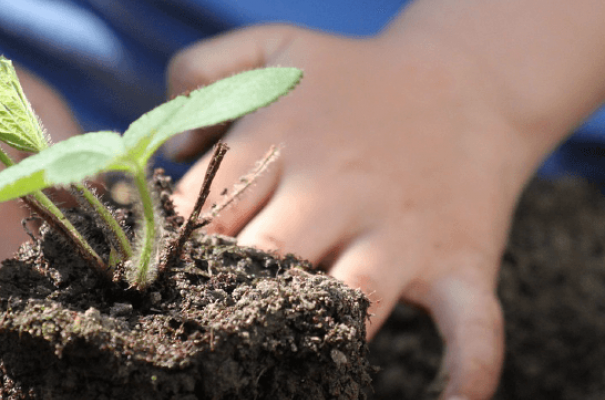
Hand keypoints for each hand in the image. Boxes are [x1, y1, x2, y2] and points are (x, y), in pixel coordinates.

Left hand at [167, 24, 549, 399]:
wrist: (470, 80)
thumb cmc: (355, 76)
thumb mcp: (273, 47)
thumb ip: (202, 70)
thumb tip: (169, 148)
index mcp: (284, 144)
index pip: (208, 211)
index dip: (175, 250)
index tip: (154, 280)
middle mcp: (337, 192)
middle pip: (265, 258)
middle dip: (229, 294)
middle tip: (200, 326)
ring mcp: (400, 233)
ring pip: (349, 301)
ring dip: (313, 334)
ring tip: (277, 362)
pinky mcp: (459, 262)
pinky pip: (470, 327)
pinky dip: (465, 372)